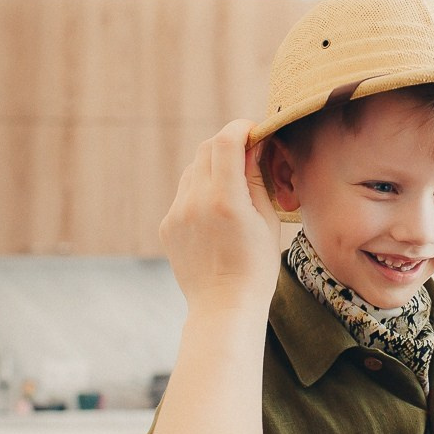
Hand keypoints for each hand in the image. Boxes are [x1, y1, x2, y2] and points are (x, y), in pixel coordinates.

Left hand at [160, 120, 280, 316]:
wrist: (224, 306)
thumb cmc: (256, 268)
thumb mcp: (266, 221)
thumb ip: (256, 180)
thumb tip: (253, 148)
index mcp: (225, 200)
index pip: (225, 141)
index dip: (240, 128)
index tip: (254, 130)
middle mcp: (195, 202)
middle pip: (206, 149)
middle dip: (227, 144)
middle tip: (247, 153)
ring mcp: (177, 213)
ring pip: (193, 170)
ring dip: (213, 167)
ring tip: (233, 188)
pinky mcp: (167, 226)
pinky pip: (184, 194)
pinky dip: (201, 191)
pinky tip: (217, 214)